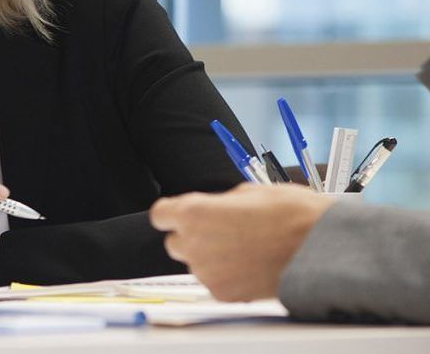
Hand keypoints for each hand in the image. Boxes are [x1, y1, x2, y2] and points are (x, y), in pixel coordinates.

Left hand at [149, 184, 333, 300]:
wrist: (323, 250)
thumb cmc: (292, 216)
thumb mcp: (250, 192)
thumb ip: (220, 202)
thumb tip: (215, 207)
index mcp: (194, 212)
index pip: (160, 215)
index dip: (173, 213)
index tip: (181, 214)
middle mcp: (194, 243)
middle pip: (175, 242)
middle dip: (192, 236)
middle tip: (221, 231)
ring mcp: (208, 272)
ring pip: (196, 263)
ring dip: (211, 256)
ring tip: (244, 248)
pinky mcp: (223, 293)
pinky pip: (215, 282)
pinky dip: (227, 275)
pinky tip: (250, 264)